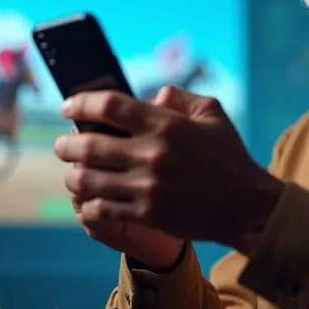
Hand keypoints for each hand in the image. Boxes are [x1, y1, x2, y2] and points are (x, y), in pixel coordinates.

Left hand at [54, 87, 283, 254]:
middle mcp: (153, 153)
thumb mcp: (212, 114)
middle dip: (67, 144)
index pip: (110, 106)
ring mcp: (148, 186)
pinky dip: (88, 204)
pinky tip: (87, 199)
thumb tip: (152, 94)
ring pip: (88, 179)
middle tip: (62, 144)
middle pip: (90, 144)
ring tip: (72, 172)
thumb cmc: (230, 157)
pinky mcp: (147, 214)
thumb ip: (180, 97)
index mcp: (166, 124)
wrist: (246, 206)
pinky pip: (102, 209)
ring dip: (72, 175)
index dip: (82, 103)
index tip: (68, 107)